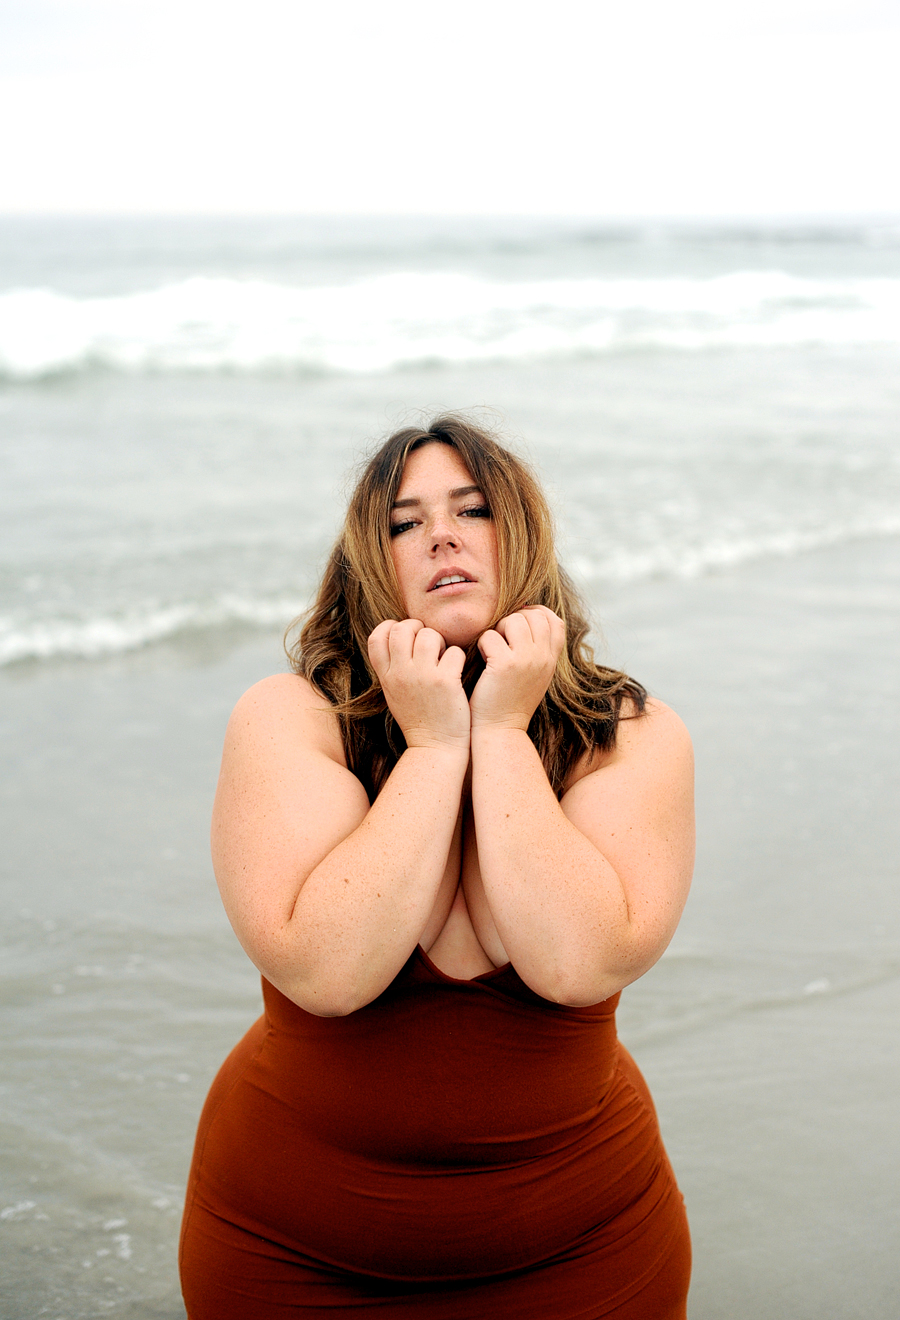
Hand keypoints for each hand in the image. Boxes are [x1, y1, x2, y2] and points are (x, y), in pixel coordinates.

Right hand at [368, 619, 470, 750]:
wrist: (435, 747)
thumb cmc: (419, 718)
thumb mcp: (394, 693)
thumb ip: (393, 667)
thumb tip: (398, 637)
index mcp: (387, 677)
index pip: (376, 637)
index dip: (390, 627)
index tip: (405, 635)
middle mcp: (401, 674)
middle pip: (402, 629)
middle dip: (418, 628)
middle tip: (429, 643)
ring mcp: (423, 677)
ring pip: (430, 635)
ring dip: (440, 641)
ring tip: (443, 656)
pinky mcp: (446, 682)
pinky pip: (454, 652)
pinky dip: (458, 657)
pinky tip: (456, 670)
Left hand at [470, 606, 565, 730]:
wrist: (501, 731)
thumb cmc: (511, 701)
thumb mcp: (535, 675)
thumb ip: (537, 650)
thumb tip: (527, 616)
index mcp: (551, 660)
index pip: (554, 620)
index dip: (535, 615)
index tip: (518, 627)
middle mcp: (543, 658)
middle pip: (533, 615)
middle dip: (513, 620)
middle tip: (501, 641)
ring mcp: (526, 660)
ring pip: (513, 620)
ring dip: (497, 630)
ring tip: (492, 650)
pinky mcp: (504, 665)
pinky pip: (490, 636)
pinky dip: (482, 645)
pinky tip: (483, 661)